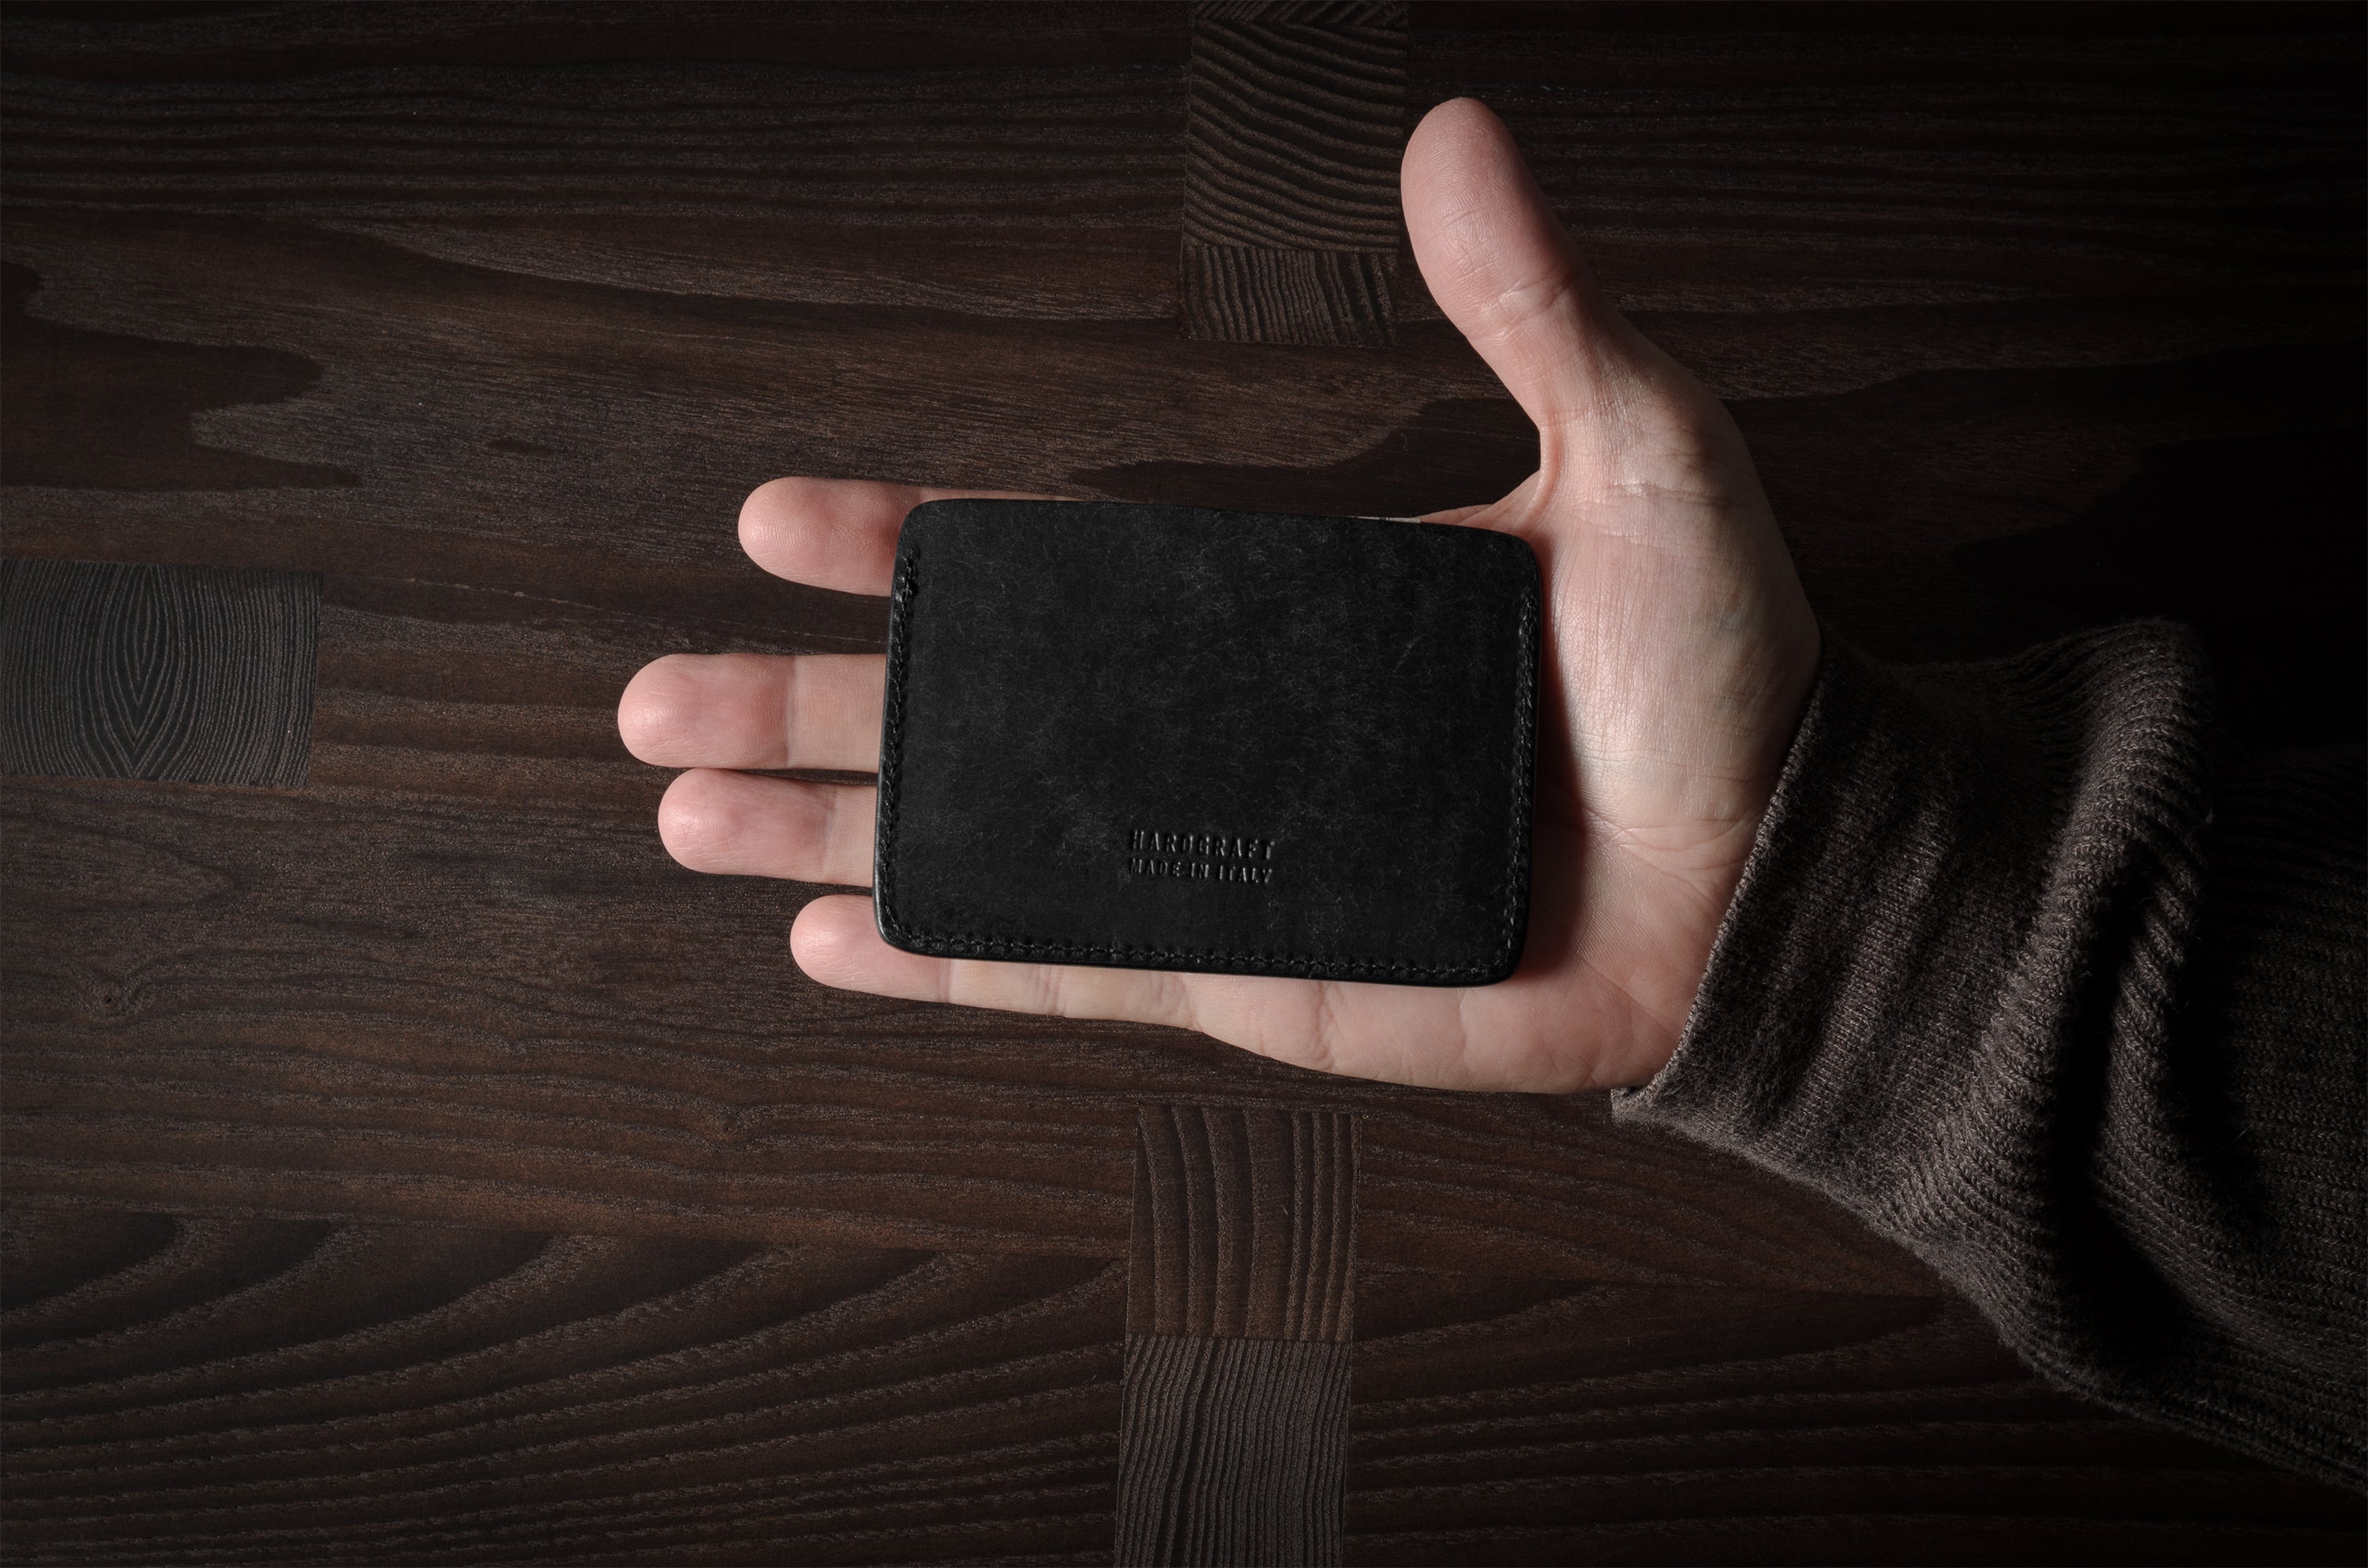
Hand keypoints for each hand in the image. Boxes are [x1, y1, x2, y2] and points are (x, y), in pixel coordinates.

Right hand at [618, 98, 1818, 1092]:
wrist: (1772, 874)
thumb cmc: (1711, 671)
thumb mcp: (1630, 452)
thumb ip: (1528, 306)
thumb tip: (1456, 133)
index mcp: (1274, 608)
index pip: (1053, 569)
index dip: (911, 547)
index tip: (776, 522)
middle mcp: (1219, 732)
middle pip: (971, 710)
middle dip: (808, 703)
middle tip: (654, 697)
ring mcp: (1217, 860)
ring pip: (982, 844)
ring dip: (831, 831)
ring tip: (685, 814)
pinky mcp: (1249, 977)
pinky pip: (1068, 968)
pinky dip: (948, 963)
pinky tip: (833, 943)